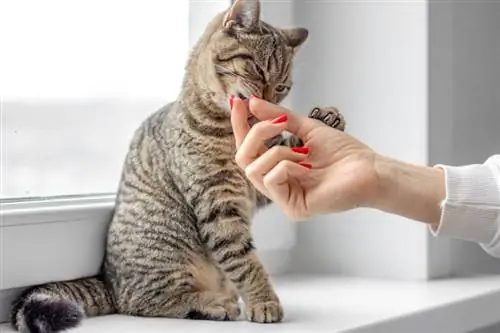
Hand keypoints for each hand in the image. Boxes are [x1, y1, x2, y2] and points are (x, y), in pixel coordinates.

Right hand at [231, 96, 378, 220]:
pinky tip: (307, 165)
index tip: (237, 101)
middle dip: (256, 133)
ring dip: (277, 150)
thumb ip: (278, 117)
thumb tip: (252, 103)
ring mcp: (283, 198)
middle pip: (242, 158)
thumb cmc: (344, 153)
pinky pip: (272, 179)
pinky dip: (287, 165)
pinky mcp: (292, 208)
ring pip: (253, 169)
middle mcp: (277, 184)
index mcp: (277, 167)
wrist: (370, 170)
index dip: (239, 125)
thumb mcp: (306, 128)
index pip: (248, 148)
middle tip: (279, 122)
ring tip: (303, 151)